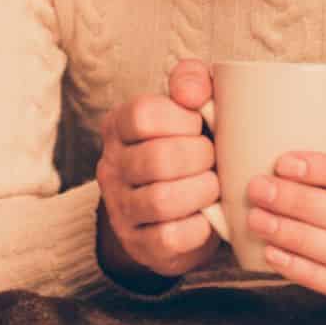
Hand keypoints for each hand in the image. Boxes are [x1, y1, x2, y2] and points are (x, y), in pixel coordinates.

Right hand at [95, 58, 220, 285]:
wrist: (174, 210)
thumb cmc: (188, 147)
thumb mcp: (189, 106)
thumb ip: (192, 80)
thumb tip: (192, 93)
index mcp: (118, 126)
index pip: (143, 114)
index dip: (182, 120)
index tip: (199, 125)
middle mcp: (111, 166)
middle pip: (157, 159)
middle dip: (200, 158)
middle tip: (213, 160)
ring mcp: (121, 208)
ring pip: (161, 200)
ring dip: (202, 192)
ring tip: (213, 186)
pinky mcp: (140, 244)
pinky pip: (170, 237)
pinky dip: (199, 227)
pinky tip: (207, 217)